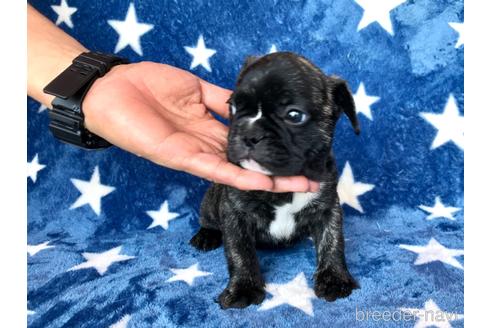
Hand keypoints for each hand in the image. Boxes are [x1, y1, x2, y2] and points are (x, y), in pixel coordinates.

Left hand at [82, 62, 319, 191]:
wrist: (112, 89)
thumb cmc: (148, 85)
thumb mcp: (195, 87)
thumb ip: (221, 99)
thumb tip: (247, 103)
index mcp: (210, 127)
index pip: (249, 143)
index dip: (273, 150)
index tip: (299, 152)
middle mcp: (208, 145)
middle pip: (250, 163)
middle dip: (280, 172)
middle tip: (313, 178)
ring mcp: (196, 154)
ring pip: (239, 172)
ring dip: (270, 181)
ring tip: (301, 185)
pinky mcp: (182, 158)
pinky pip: (217, 170)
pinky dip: (242, 178)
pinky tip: (266, 183)